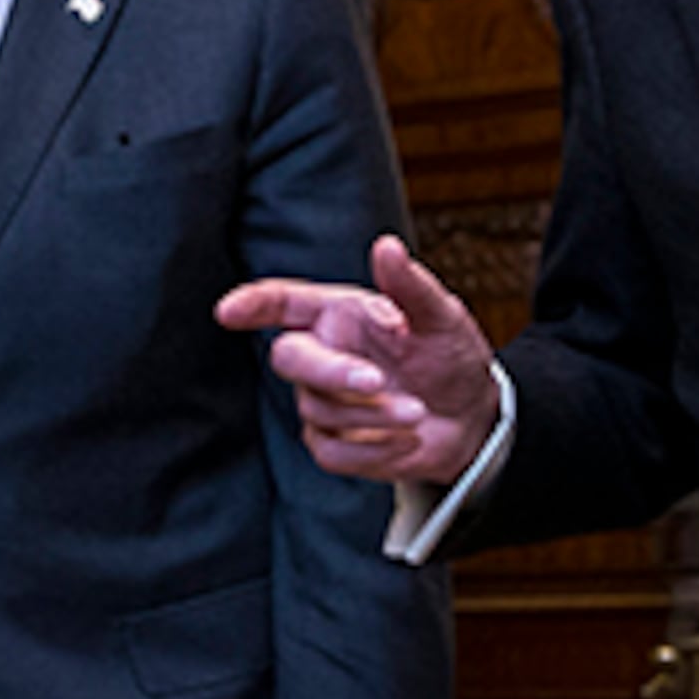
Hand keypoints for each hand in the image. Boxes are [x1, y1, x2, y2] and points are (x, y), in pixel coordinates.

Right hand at [219, 236, 498, 486]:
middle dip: (330, 371)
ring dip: (372, 416)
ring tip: (419, 413)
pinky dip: (374, 450)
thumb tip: (387, 246)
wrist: (470, 418)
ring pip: (318, 410)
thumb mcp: (441, 317)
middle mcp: (323, 353)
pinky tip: (408, 440)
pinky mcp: (332, 444)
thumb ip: (410, 286)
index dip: (253, 305)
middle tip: (378, 381)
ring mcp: (322, 401)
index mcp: (339, 314)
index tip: (228, 311)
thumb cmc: (450, 356)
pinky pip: (332, 452)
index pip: (283, 303)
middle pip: (289, 358)